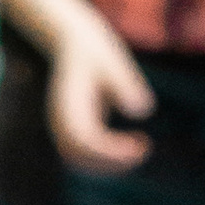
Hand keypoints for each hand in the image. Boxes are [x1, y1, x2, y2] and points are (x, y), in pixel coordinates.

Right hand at [47, 2, 153, 174]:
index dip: (110, 150)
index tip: (139, 146)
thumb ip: (125, 83)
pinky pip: (87, 154)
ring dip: (110, 164)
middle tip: (144, 150)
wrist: (71, 40)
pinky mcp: (73, 128)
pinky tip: (134, 147)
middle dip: (111, 161)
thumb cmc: (94, 48)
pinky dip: (108, 158)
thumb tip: (142, 110)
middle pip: (79, 155)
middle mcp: (60, 120)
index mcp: (66, 104)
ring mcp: (63, 126)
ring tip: (141, 149)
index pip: (84, 140)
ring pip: (81, 160)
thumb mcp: (112, 61)